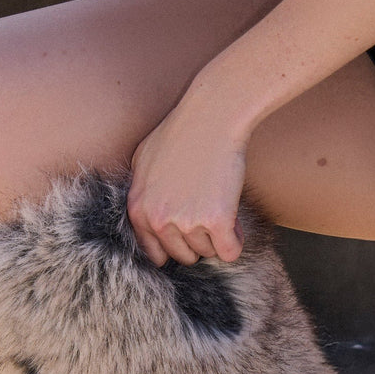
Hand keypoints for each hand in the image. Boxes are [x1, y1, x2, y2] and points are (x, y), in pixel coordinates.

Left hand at [127, 71, 249, 266]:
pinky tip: (234, 222)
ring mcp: (187, 222)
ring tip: (220, 206)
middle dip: (198, 241)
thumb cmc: (179, 132)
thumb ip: (141, 194)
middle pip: (184, 256)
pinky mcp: (216, 221)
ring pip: (208, 252)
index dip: (174, 247)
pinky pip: (230, 252)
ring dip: (218, 236)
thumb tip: (147, 219)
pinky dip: (236, 241)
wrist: (211, 117)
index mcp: (138, 209)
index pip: (155, 253)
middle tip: (207, 215)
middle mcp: (159, 220)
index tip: (187, 237)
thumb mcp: (142, 161)